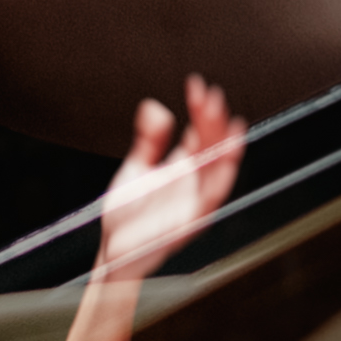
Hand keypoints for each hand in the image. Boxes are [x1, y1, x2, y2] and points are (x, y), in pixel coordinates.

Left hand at [95, 75, 245, 281]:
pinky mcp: (189, 223)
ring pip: (218, 170)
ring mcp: (193, 203)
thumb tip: (154, 107)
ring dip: (225, 145)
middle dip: (212, 120)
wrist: (113, 254)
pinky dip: (219, 179)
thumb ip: (147, 141)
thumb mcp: (135, 170)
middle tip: (209, 96)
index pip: (199, 132)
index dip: (200, 109)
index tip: (195, 86)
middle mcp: (193, 184)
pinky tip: (223, 159)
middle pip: (211, 145)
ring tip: (227, 120)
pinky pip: (210, 200)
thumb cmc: (127, 219)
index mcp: (182, 168)